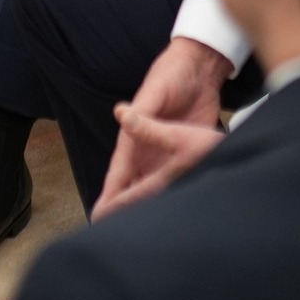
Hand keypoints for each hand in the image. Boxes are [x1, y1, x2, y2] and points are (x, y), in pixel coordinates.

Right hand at [91, 36, 232, 219]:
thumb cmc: (173, 75)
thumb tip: (120, 115)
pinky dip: (166, 195)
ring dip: (142, 204)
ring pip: (150, 185)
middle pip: (131, 183)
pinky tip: (166, 209)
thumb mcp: (156, 92)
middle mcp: (147, 147)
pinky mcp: (184, 151)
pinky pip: (172, 178)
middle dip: (121, 206)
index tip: (100, 213)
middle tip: (109, 232)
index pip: (120, 170)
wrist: (200, 68)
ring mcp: (165, 151)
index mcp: (135, 133)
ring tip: (134, 229)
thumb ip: (142, 111)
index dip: (110, 192)